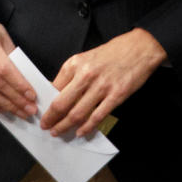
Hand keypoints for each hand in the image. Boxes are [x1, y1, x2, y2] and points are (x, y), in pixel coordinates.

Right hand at [0, 14, 37, 117]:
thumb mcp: (3, 37)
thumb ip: (13, 58)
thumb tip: (26, 84)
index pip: (4, 68)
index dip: (19, 85)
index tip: (31, 96)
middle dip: (15, 99)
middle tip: (29, 109)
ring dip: (4, 106)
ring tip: (19, 111)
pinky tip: (1, 108)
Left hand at [40, 28, 165, 137]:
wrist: (138, 48)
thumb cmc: (111, 54)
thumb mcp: (85, 58)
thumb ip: (72, 75)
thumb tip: (57, 93)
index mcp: (75, 64)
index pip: (54, 88)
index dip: (47, 103)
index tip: (44, 113)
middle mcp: (85, 75)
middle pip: (62, 103)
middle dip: (51, 119)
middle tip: (46, 127)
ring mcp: (101, 86)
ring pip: (77, 113)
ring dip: (65, 126)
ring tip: (59, 132)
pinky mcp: (116, 95)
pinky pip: (97, 116)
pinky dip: (87, 127)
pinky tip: (81, 132)